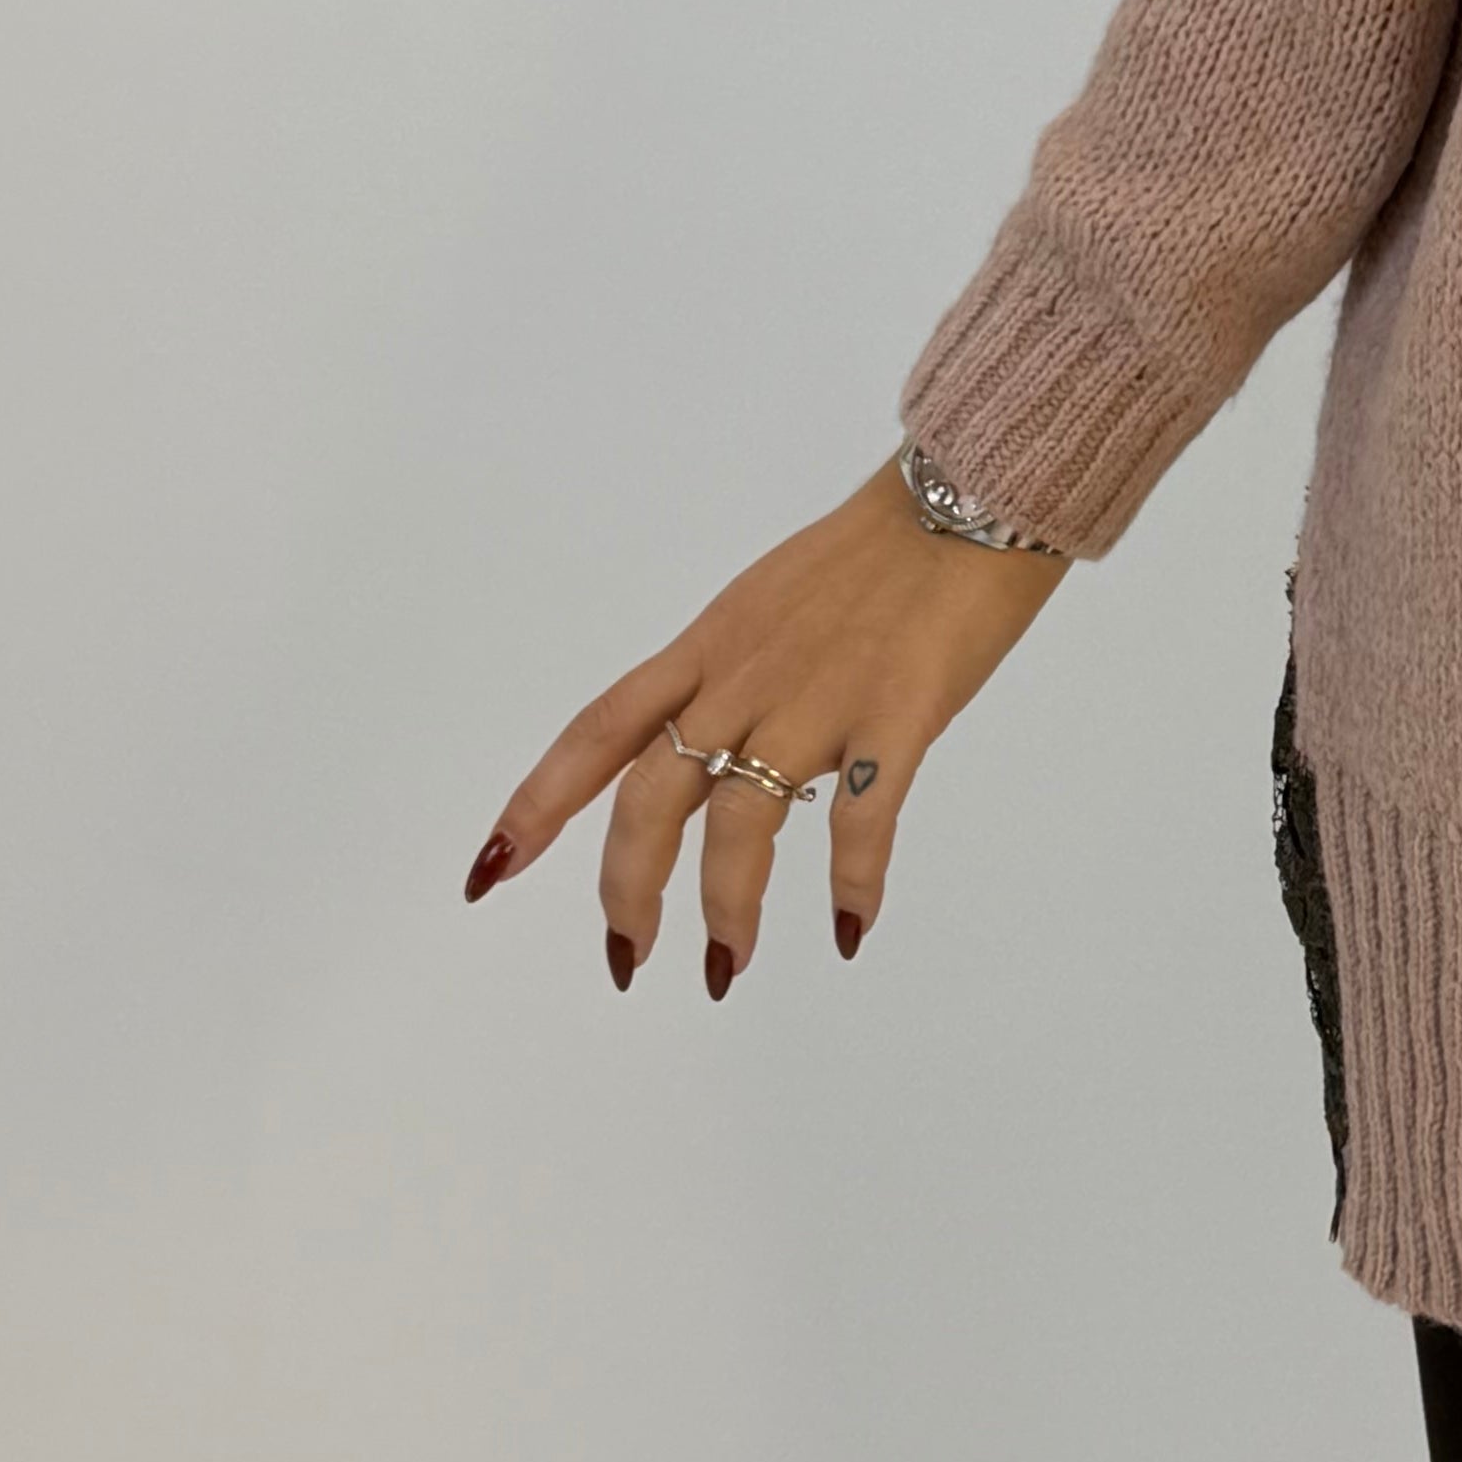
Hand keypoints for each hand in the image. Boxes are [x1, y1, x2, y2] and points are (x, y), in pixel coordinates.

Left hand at [458, 455, 1068, 995]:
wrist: (969, 497)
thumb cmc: (880, 549)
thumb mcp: (770, 603)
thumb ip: (736, 675)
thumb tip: (723, 752)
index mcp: (708, 646)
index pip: (598, 731)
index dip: (539, 804)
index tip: (492, 870)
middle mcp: (744, 679)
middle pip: (652, 798)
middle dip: (628, 890)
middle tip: (630, 957)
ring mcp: (819, 700)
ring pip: (740, 825)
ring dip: (727, 910)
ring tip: (727, 964)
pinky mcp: (898, 716)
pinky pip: (863, 822)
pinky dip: (853, 886)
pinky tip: (852, 928)